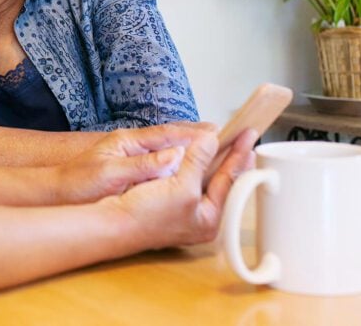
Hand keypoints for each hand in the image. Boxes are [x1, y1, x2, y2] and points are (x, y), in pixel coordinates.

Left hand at [53, 122, 218, 204]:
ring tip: (214, 150)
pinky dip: (177, 163)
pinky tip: (187, 170)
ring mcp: (131, 156)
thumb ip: (141, 164)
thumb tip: (175, 156)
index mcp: (128, 141)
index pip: (167, 133)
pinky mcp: (130, 169)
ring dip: (189, 149)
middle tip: (224, 135)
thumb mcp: (109, 173)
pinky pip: (160, 163)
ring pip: (167, 150)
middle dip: (197, 137)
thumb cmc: (77, 182)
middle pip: (171, 138)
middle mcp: (132, 145)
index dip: (193, 133)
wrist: (57, 192)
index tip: (216, 131)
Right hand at [109, 127, 257, 249]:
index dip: (238, 155)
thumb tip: (211, 139)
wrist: (112, 224)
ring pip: (202, 179)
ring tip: (222, 141)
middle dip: (228, 159)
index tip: (248, 136)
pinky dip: (191, 163)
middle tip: (242, 138)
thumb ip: (198, 161)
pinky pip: (185, 178)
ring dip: (209, 159)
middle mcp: (199, 218)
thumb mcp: (181, 186)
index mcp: (209, 220)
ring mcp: (183, 212)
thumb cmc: (146, 215)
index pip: (230, 181)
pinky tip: (193, 153)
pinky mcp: (166, 204)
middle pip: (220, 181)